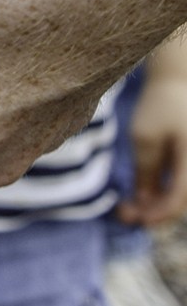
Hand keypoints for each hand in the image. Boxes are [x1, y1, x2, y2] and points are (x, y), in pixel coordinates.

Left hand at [119, 76, 186, 225]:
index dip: (158, 213)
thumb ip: (146, 171)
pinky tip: (138, 199)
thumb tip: (143, 203)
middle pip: (181, 202)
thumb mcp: (145, 138)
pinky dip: (160, 195)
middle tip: (124, 216)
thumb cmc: (160, 107)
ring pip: (180, 197)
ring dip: (155, 207)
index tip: (135, 219)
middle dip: (153, 213)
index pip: (179, 197)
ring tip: (126, 209)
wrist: (177, 85)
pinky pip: (179, 187)